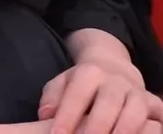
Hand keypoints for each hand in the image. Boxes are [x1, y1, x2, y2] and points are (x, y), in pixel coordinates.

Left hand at [39, 57, 162, 133]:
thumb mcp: (64, 84)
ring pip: (136, 109)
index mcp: (90, 73)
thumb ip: (53, 97)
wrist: (114, 69)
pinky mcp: (153, 104)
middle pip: (109, 101)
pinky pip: (158, 115)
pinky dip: (155, 127)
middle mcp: (116, 81)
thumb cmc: (83, 85)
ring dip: (126, 129)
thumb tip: (45, 115)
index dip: (67, 116)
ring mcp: (137, 92)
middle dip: (97, 126)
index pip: (78, 93)